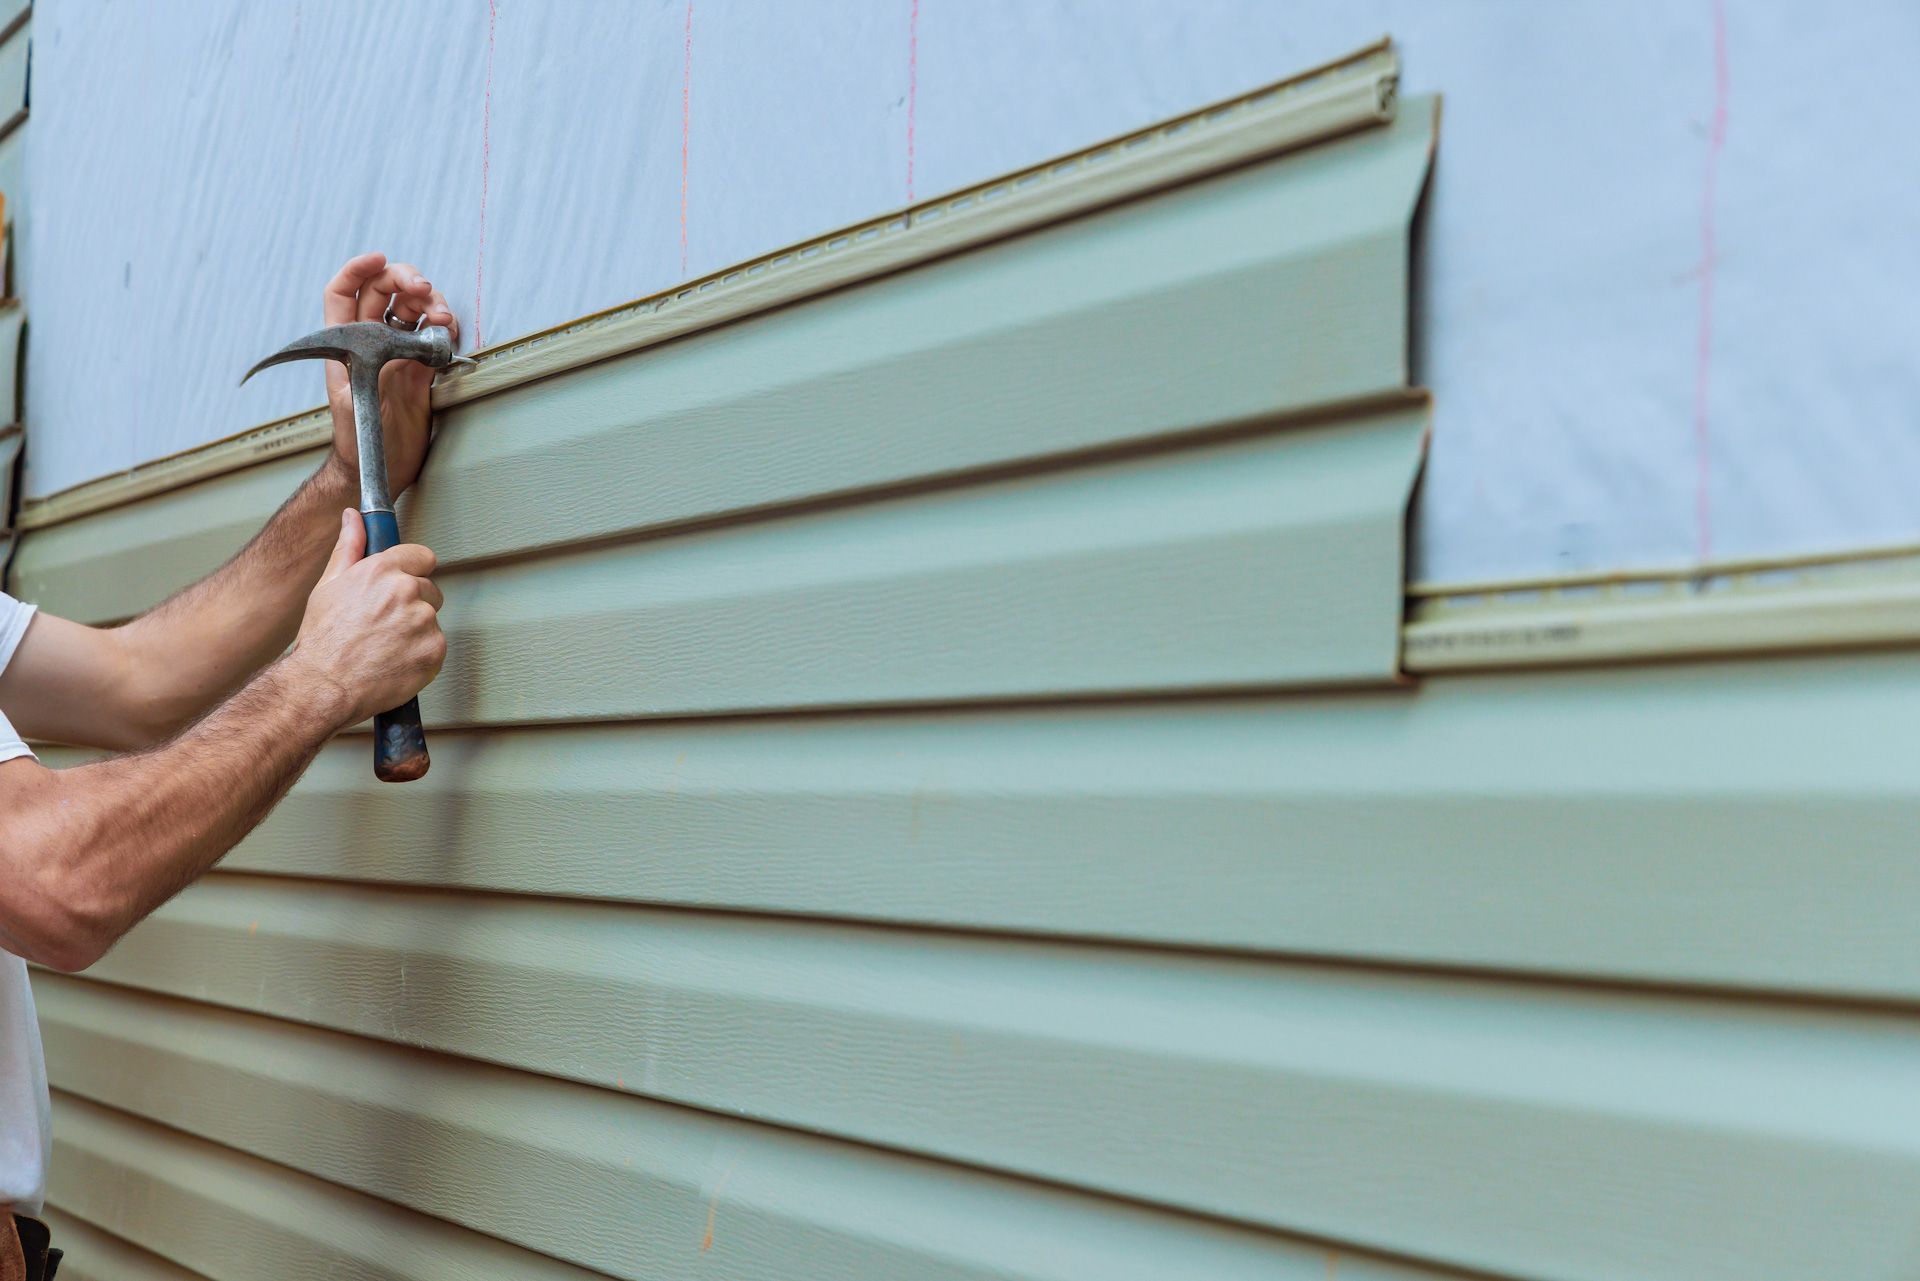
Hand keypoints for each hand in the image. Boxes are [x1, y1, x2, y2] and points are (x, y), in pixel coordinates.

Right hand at [289, 510, 447, 728]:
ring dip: (415, 631)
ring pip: (431, 620)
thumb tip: (353, 518)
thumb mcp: (328, 586)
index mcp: (383, 570)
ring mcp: (424, 622)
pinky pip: (436, 647)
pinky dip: (421, 656)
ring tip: (384, 646)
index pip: (422, 556)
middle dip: (411, 604)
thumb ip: (349, 547)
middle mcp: (407, 591)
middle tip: (381, 625)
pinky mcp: (434, 651)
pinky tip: (394, 661)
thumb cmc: (322, 641)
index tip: (402, 583)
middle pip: (428, 590)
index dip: (412, 571)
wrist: (322, 687)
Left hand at [322, 253, 458, 495]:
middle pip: (383, 291)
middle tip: (424, 288)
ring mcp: (398, 351)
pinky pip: (434, 334)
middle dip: (405, 280)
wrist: (381, 469)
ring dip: (431, 303)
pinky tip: (448, 331)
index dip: (357, 269)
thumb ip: (383, 371)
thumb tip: (409, 344)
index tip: (379, 258)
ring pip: (413, 308)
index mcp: (346, 345)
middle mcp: (372, 342)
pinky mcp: (422, 365)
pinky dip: (445, 326)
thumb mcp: (364, 405)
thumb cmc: (361, 443)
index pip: (343, 293)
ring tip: (443, 318)